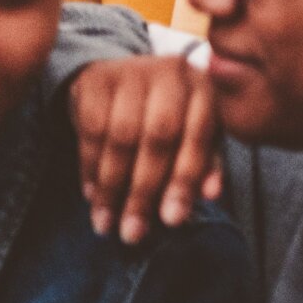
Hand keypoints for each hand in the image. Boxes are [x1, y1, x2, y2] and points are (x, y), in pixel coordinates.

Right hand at [71, 55, 224, 244]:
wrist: (122, 76)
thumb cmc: (168, 113)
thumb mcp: (193, 132)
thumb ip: (205, 162)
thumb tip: (211, 195)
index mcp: (206, 87)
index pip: (198, 136)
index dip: (185, 181)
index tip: (172, 221)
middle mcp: (173, 72)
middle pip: (158, 138)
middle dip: (144, 191)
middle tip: (132, 232)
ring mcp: (133, 70)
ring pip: (121, 137)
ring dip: (112, 188)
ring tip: (107, 223)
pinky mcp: (96, 78)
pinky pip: (91, 130)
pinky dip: (90, 168)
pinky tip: (92, 196)